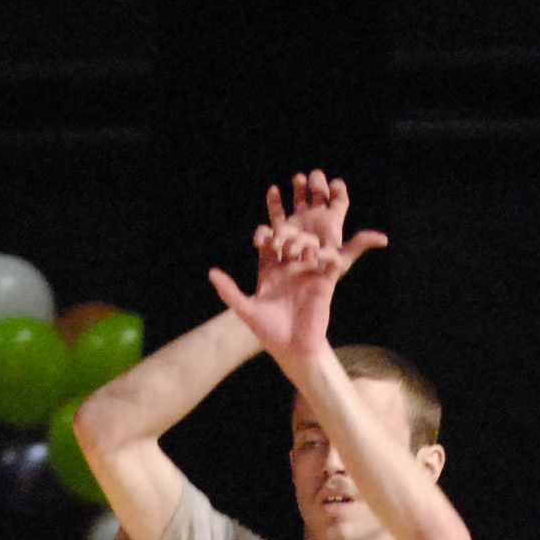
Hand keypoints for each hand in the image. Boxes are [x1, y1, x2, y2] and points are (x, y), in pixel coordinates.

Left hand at [207, 171, 386, 362]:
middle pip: (292, 235)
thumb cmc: (267, 331)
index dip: (268, 223)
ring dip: (306, 236)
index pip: (268, 240)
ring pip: (310, 246)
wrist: (292, 348)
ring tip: (301, 227)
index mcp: (270, 269)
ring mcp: (308, 273)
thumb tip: (211, 273)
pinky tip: (321, 250)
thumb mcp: (245, 309)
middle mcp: (290, 267)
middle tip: (297, 191)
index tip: (269, 198)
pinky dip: (326, 255)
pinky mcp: (324, 283)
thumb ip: (229, 291)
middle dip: (294, 214)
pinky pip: (328, 263)